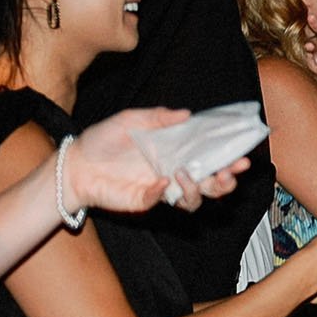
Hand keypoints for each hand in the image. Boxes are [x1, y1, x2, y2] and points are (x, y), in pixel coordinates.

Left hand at [63, 109, 243, 214]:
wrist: (75, 165)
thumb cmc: (102, 141)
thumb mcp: (130, 120)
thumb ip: (158, 117)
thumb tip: (187, 114)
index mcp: (176, 151)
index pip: (210, 155)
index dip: (228, 156)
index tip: (242, 152)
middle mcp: (174, 171)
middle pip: (212, 183)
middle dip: (228, 180)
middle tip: (233, 171)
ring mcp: (162, 188)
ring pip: (195, 199)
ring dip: (198, 189)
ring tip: (186, 175)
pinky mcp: (146, 201)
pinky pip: (164, 202)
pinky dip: (165, 193)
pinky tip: (159, 182)